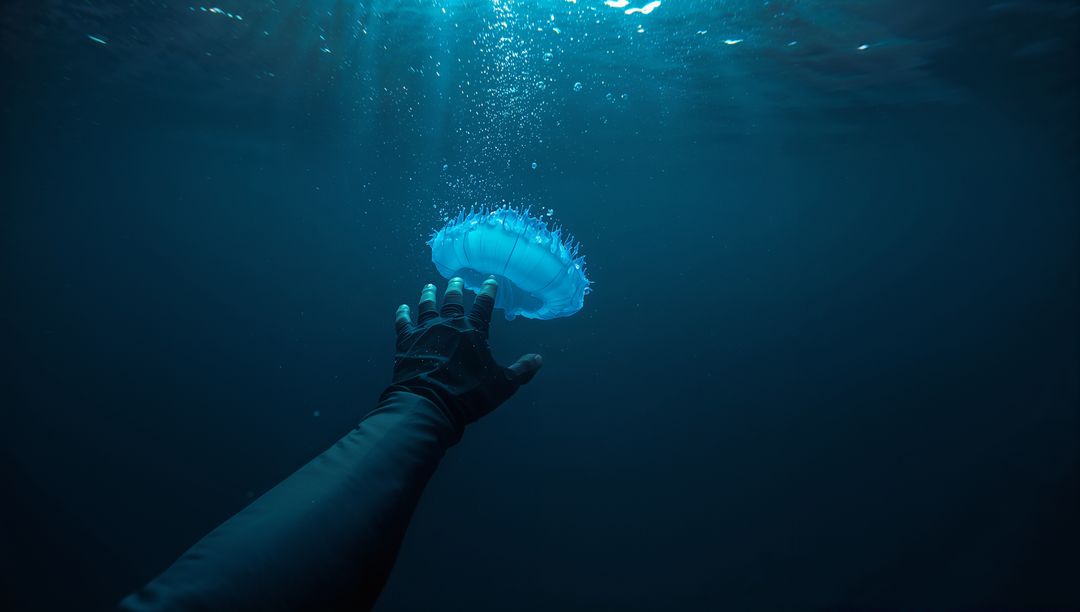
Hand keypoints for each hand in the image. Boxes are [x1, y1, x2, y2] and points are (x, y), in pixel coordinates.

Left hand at [389, 277, 542, 425]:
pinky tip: (402, 308)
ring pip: (427, 307)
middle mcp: (448, 324)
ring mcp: (425, 331)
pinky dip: (402, 315)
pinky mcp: (406, 342)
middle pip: (453, 300)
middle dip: (455, 288)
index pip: (484, 305)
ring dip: (428, 295)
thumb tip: (539, 359)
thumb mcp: (503, 385)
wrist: (429, 402)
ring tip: (429, 287)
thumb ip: (521, 370)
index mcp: (473, 331)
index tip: (490, 279)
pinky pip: (403, 323)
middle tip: (456, 278)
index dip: (488, 291)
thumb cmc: (469, 393)